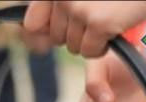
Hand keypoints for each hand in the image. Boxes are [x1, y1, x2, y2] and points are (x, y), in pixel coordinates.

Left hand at [24, 1, 145, 56]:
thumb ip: (58, 5)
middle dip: (75, 34)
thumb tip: (30, 33)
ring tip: (107, 20)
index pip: (31, 24)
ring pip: (73, 47)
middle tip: (95, 19)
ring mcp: (79, 9)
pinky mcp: (98, 23)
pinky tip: (114, 30)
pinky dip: (102, 47)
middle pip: (56, 38)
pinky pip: (90, 52)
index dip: (44, 33)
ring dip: (90, 41)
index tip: (57, 35)